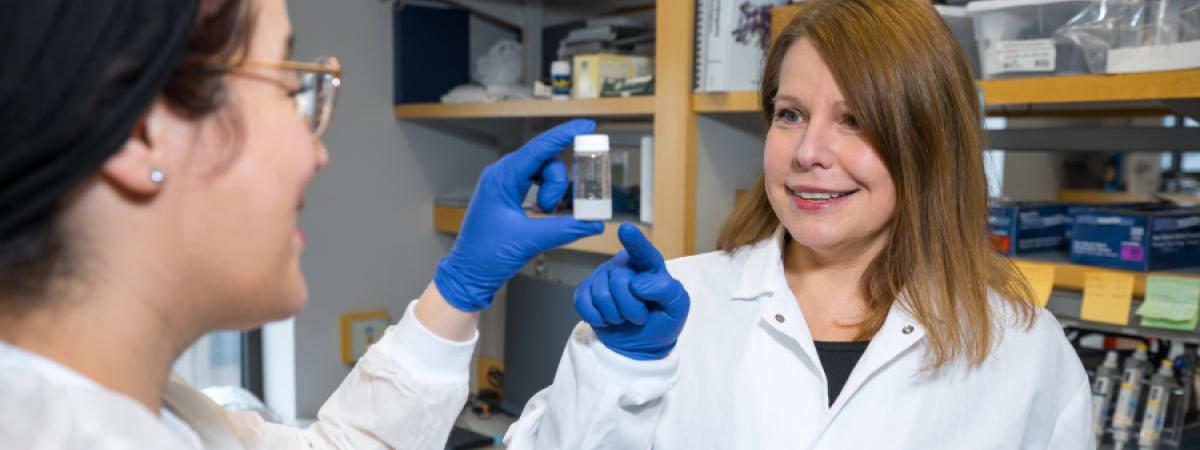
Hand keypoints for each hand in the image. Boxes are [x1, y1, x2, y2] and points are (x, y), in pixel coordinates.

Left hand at [434, 119, 604, 311]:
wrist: (467, 274)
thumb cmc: (487, 256)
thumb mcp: (531, 241)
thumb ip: (566, 229)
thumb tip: (595, 223)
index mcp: (502, 178)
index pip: (539, 148)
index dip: (565, 134)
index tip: (587, 125)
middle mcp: (502, 175)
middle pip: (544, 160)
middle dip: (556, 182)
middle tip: (551, 209)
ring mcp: (503, 183)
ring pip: (542, 171)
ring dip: (552, 190)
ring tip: (544, 214)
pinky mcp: (507, 194)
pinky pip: (534, 182)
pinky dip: (545, 193)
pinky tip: (544, 210)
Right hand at [574, 224, 689, 359]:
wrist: (641, 346)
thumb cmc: (661, 321)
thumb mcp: (677, 307)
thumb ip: (668, 290)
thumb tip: (637, 284)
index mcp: (649, 265)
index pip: (642, 252)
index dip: (634, 241)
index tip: (626, 230)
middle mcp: (624, 266)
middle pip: (619, 281)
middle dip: (631, 307)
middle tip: (639, 317)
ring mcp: (602, 277)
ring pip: (601, 294)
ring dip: (615, 316)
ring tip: (624, 317)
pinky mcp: (585, 291)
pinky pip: (584, 303)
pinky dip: (597, 318)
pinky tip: (607, 318)